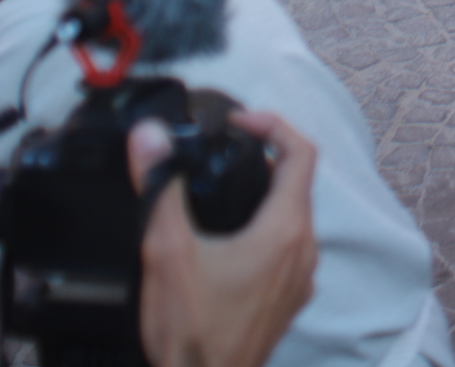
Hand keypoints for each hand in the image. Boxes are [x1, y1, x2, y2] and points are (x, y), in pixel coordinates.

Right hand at [127, 111, 316, 366]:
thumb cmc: (192, 332)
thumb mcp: (167, 252)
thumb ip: (160, 188)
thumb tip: (150, 137)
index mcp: (286, 230)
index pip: (301, 152)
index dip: (273, 125)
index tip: (240, 122)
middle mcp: (304, 251)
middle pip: (297, 183)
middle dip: (265, 157)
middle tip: (227, 148)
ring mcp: (300, 278)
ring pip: (293, 217)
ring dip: (265, 194)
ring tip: (225, 185)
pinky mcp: (287, 298)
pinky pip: (287, 248)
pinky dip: (265, 228)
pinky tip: (229, 238)